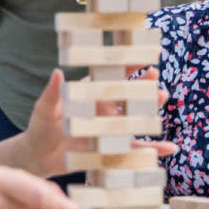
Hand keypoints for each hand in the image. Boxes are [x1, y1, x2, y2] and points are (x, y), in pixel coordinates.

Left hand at [21, 69, 177, 177]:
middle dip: (144, 87)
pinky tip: (169, 149)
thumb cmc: (40, 126)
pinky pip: (135, 150)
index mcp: (91, 93)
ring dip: (151, 111)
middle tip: (156, 80)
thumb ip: (52, 92)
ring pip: (136, 119)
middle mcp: (105, 108)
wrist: (39, 155)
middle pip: (129, 95)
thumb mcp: (44, 108)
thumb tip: (57, 73)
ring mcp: (111, 129)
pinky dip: (153, 150)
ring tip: (162, 101)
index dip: (130, 63)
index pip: (112, 75)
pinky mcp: (112, 150)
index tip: (148, 53)